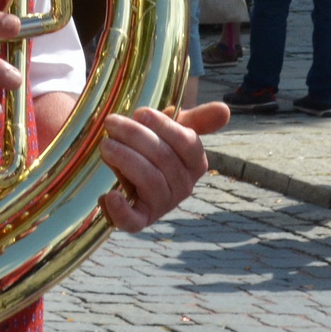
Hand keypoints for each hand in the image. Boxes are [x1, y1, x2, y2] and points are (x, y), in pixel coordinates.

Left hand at [100, 101, 227, 232]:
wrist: (127, 170)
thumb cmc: (154, 145)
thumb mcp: (174, 129)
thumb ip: (199, 120)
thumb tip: (224, 109)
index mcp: (195, 164)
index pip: (188, 143)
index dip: (164, 126)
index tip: (141, 113)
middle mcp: (183, 187)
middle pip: (164, 159)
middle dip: (136, 137)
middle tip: (111, 123)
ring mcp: (162, 205)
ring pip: (149, 181)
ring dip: (125, 160)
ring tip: (105, 145)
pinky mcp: (140, 221)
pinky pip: (133, 221)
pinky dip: (120, 210)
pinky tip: (109, 195)